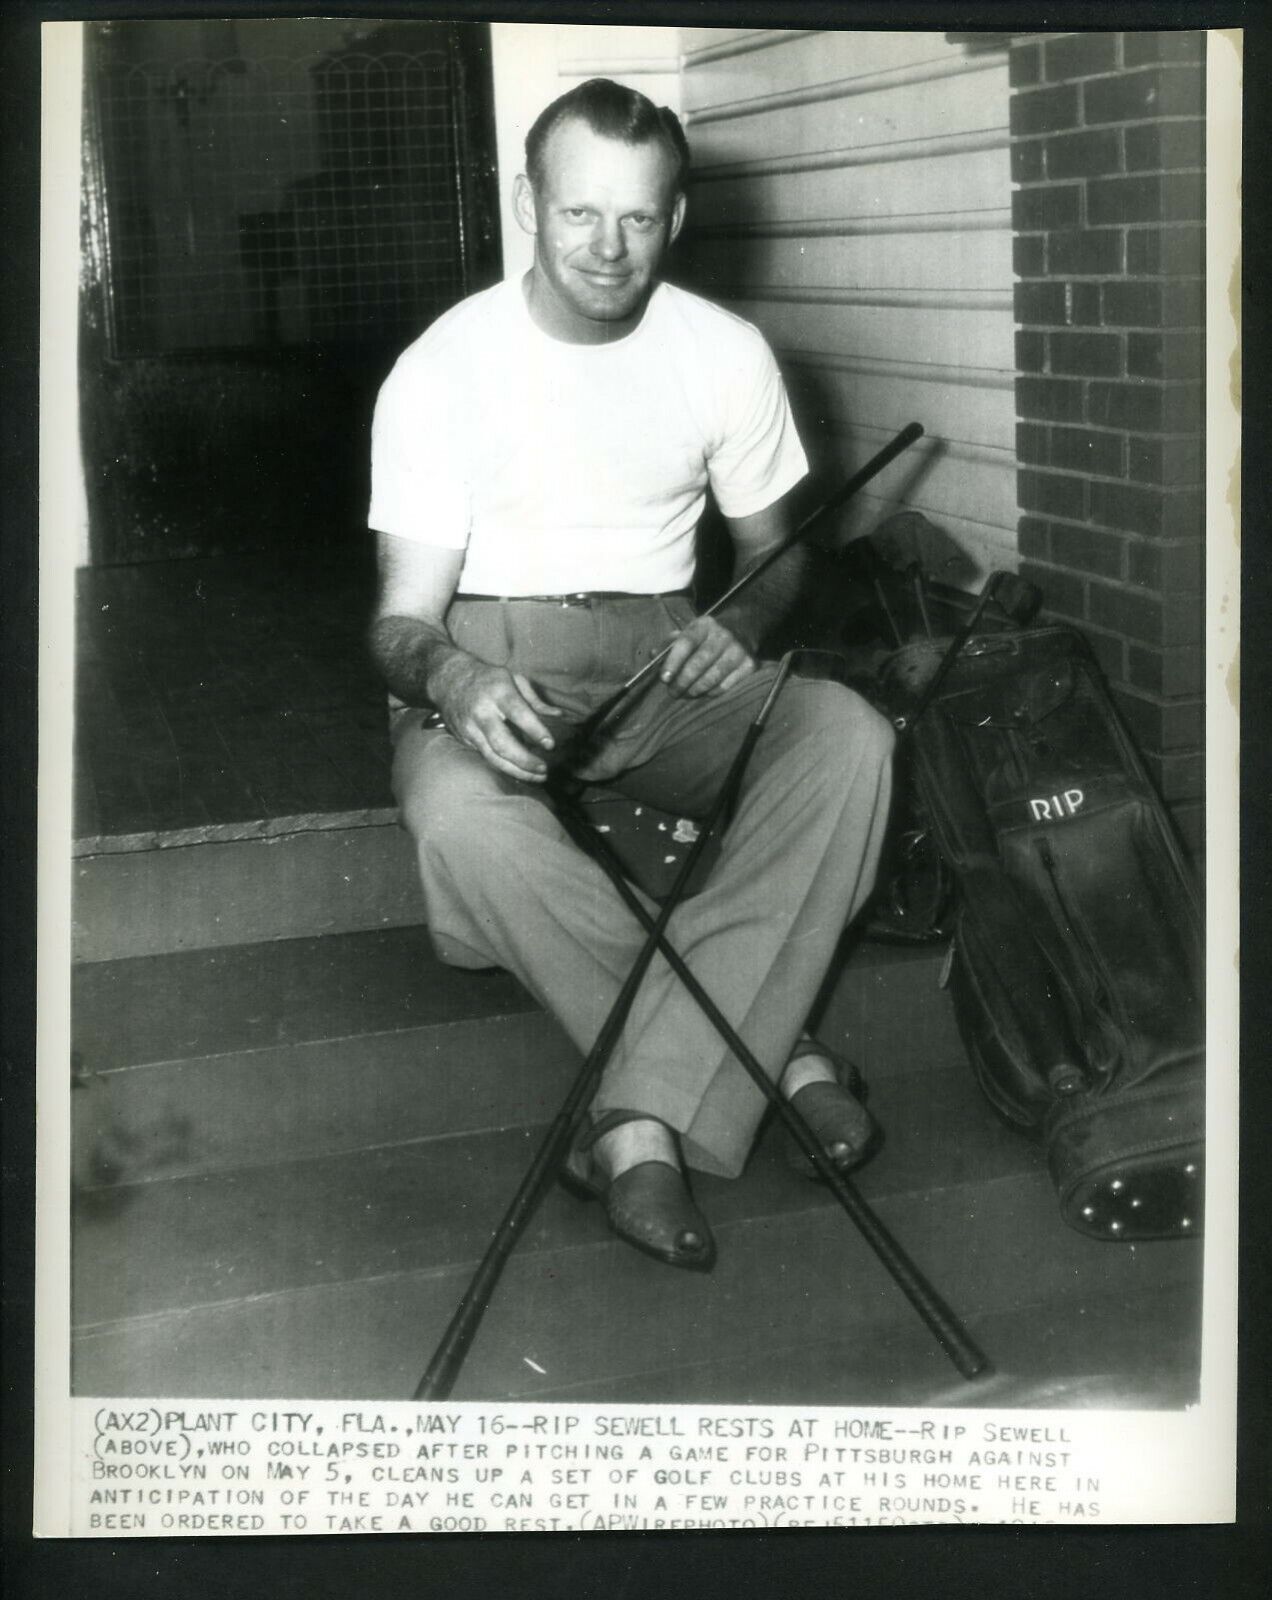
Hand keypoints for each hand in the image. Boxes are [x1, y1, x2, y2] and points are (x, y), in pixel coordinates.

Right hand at [430, 654, 562, 782]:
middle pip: (503, 743)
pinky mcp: (464, 739)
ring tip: (537, 778)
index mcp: (498, 692)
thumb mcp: (514, 678)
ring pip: (493, 757)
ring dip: (517, 771)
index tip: (551, 745)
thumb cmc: (488, 679)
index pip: (519, 714)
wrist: (448, 680)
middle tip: (545, 769)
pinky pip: (486, 758)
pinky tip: (521, 773)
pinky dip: (505, 768)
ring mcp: (470, 728)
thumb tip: (558, 716)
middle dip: (525, 760)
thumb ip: (536, 699)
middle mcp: (482, 711)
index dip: (536, 731)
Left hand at [658, 615, 756, 698]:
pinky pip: (725, 686)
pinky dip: (710, 693)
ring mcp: (739, 650)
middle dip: (682, 682)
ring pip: (712, 678)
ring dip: (694, 690)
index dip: (673, 662)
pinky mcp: (749, 665)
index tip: (664, 678)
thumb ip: (669, 644)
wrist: (744, 627)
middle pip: (698, 664)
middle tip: (672, 692)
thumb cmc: (708, 635)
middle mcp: (723, 635)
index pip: (686, 643)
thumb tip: (653, 655)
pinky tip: (702, 692)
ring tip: (684, 694)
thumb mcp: (689, 632)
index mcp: (704, 624)